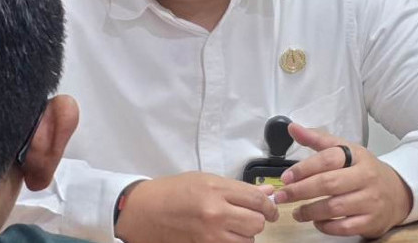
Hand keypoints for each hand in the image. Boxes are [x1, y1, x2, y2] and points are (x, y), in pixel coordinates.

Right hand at [115, 172, 278, 242]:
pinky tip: (225, 236)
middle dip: (258, 220)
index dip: (269, 206)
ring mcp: (210, 236)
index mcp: (216, 189)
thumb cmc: (174, 191)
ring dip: (245, 235)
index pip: (257, 200)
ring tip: (233, 227)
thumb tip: (267, 193)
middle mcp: (215, 213)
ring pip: (248, 241)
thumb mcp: (206, 180)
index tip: (271, 209)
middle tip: (250, 216)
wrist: (146, 211)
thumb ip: (238, 188)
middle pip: (257, 223)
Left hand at [273, 124, 412, 237]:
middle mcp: (366, 177)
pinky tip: (316, 221)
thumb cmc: (362, 169)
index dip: (304, 168)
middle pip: (329, 183)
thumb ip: (317, 140)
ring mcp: (371, 201)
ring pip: (336, 207)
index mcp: (357, 156)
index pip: (328, 159)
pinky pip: (345, 227)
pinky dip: (327, 226)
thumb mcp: (344, 149)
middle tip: (283, 196)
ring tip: (296, 212)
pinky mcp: (372, 221)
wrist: (397, 192)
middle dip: (301, 191)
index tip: (285, 177)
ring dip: (310, 211)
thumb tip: (293, 128)